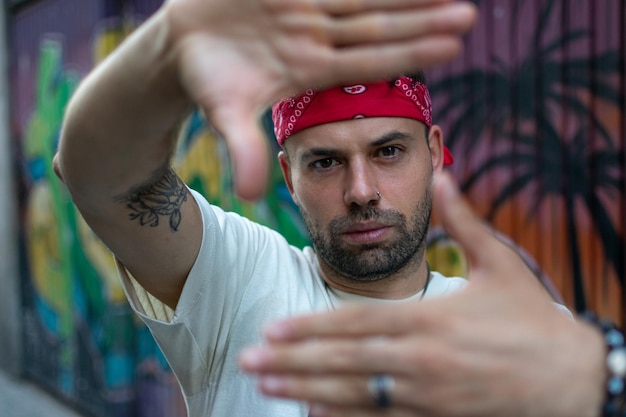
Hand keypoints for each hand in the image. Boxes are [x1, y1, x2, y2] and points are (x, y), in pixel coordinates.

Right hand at [164, 0, 476, 198]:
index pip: (371, 61)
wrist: (182, 45)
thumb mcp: (225, 114)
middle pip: (379, 27)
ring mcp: (306, 8)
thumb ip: (244, 149)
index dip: (410, 53)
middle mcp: (317, 36)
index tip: (453, 48)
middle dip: (424, 21)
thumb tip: (251, 196)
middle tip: (470, 15)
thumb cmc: (206, 81)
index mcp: (311, 68)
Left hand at [240, 171, 605, 416]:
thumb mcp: (501, 264)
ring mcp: (427, 395)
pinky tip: (313, 413)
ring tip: (267, 387)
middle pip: (344, 362)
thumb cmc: (533, 320)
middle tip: (250, 360)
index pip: (356, 323)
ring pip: (355, 395)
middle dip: (293, 361)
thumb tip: (443, 173)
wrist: (573, 378)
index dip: (311, 327)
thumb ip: (466, 220)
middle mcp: (422, 360)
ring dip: (307, 390)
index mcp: (431, 319)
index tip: (273, 328)